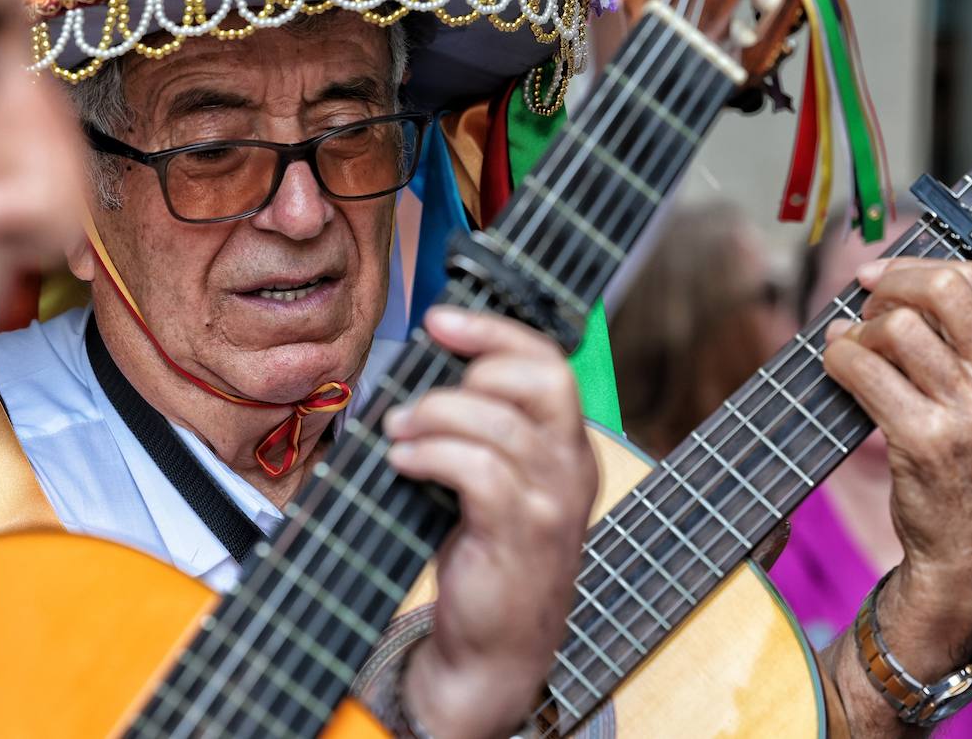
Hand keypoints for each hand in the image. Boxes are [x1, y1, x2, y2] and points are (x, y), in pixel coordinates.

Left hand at [384, 306, 597, 738]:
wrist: (495, 651)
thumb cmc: (486, 556)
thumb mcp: (493, 482)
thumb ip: (479, 429)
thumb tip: (428, 370)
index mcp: (568, 447)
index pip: (549, 362)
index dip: (494, 332)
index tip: (439, 321)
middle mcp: (572, 468)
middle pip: (542, 379)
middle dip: (473, 366)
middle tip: (419, 394)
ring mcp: (551, 503)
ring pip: (500, 423)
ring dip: (435, 415)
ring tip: (399, 432)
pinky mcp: (520, 536)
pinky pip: (478, 471)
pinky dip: (432, 455)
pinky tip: (403, 463)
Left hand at [822, 258, 971, 677]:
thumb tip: (900, 280)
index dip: (916, 267)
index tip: (880, 276)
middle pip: (940, 289)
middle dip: (888, 286)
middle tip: (863, 308)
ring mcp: (970, 411)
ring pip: (896, 326)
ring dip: (858, 330)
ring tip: (850, 348)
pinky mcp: (924, 439)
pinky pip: (863, 368)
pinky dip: (838, 358)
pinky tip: (835, 366)